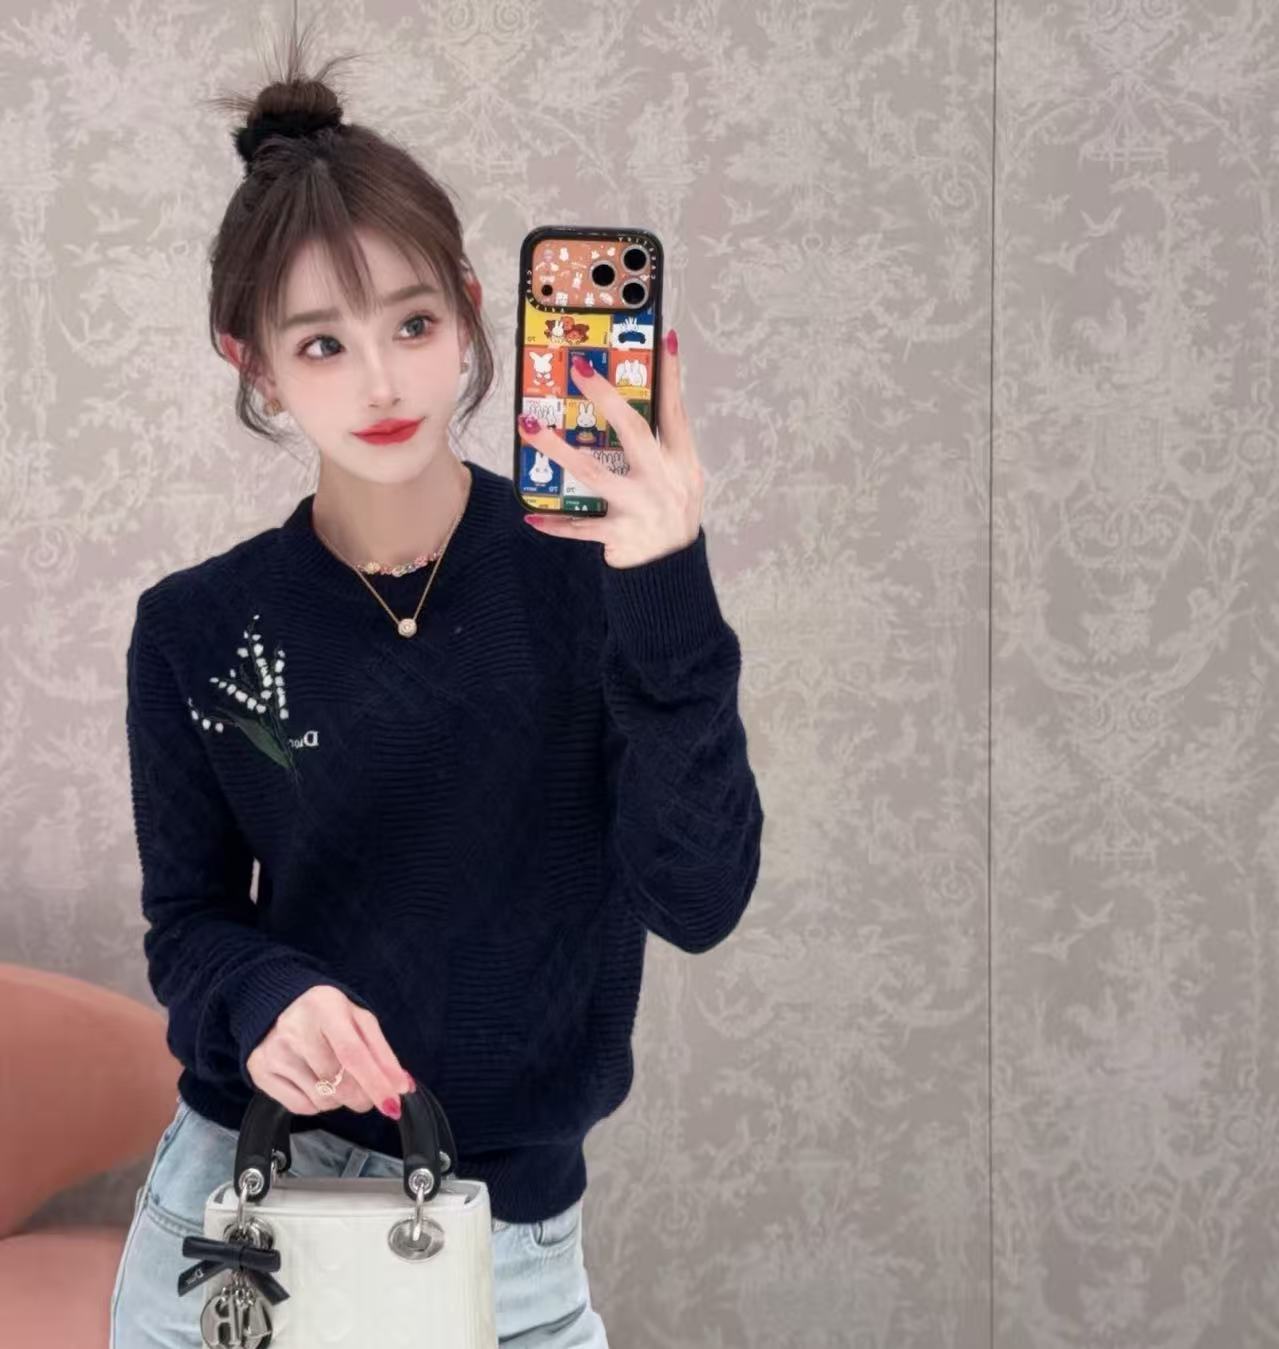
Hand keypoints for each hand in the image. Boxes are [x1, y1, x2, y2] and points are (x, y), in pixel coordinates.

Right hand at [245, 984, 413, 1118]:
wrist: (277, 1004)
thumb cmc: (326, 1014)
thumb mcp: (358, 1020)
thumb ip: (382, 1053)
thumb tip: (402, 1086)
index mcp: (326, 1008)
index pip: (354, 1054)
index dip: (376, 1083)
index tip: (393, 1104)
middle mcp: (295, 1030)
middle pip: (338, 1083)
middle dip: (363, 1096)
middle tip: (369, 1093)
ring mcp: (274, 1053)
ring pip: (322, 1099)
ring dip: (340, 1099)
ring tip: (337, 1078)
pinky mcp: (260, 1072)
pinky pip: (301, 1107)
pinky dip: (318, 1103)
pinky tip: (317, 1083)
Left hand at [519, 328, 705, 568]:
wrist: (672, 572)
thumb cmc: (669, 515)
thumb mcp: (679, 478)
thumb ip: (660, 445)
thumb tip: (634, 402)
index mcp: (681, 463)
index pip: (676, 412)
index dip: (671, 377)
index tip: (664, 340)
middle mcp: (664, 482)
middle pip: (634, 432)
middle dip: (606, 398)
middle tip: (580, 369)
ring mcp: (641, 509)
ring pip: (595, 474)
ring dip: (558, 449)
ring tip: (529, 427)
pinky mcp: (620, 536)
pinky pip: (581, 527)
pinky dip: (556, 523)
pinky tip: (532, 516)